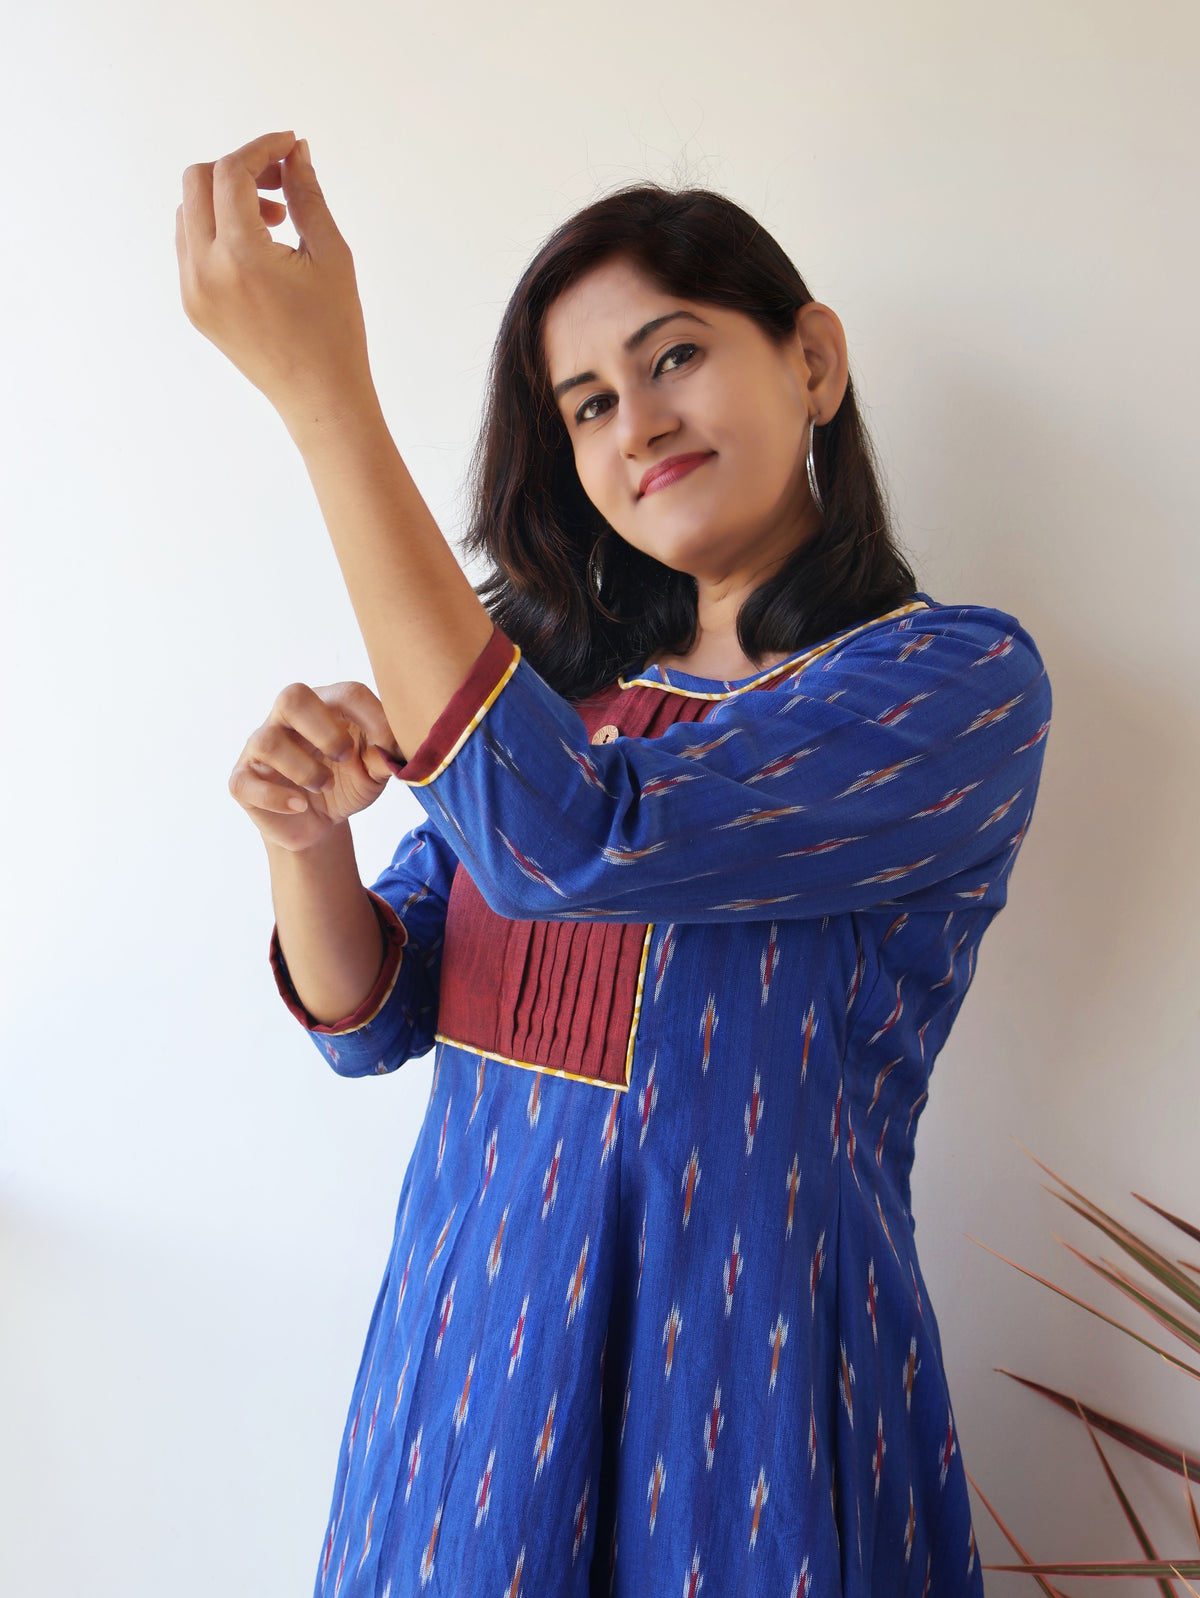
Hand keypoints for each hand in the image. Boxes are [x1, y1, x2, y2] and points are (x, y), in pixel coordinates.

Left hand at [175, 130, 375, 427]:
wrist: (320, 399)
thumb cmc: (335, 332)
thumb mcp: (330, 256)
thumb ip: (307, 195)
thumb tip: (295, 152)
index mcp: (240, 257)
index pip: (232, 173)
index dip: (261, 148)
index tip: (290, 146)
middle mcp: (204, 271)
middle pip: (198, 181)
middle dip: (239, 169)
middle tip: (280, 183)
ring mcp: (192, 291)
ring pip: (189, 211)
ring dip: (225, 199)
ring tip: (274, 221)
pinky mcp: (193, 306)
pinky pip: (190, 245)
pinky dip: (217, 229)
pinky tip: (258, 248)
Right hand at [229, 681, 401, 850]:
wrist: (319, 824)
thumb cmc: (346, 784)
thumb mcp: (372, 773)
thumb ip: (384, 757)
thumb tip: (394, 750)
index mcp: (324, 707)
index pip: (347, 693)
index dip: (373, 718)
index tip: (388, 747)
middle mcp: (287, 719)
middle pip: (292, 697)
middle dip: (325, 729)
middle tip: (344, 757)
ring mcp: (260, 747)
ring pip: (269, 742)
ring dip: (305, 769)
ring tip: (325, 786)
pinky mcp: (243, 780)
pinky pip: (247, 782)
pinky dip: (277, 798)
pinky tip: (300, 805)